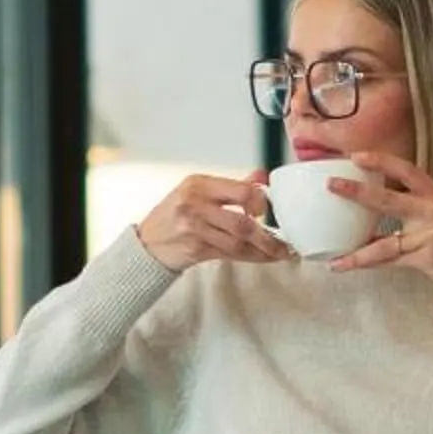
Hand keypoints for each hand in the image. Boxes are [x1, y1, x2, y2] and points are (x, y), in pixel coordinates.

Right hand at [136, 171, 294, 271]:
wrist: (147, 244)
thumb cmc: (174, 215)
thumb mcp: (198, 192)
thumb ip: (231, 185)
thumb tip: (261, 175)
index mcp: (198, 184)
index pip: (239, 190)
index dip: (260, 201)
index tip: (270, 209)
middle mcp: (195, 204)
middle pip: (241, 220)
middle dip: (267, 234)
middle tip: (285, 241)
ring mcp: (194, 228)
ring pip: (239, 241)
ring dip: (264, 250)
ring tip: (281, 253)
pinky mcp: (196, 249)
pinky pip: (231, 254)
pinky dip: (251, 257)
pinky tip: (264, 258)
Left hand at [326, 150, 432, 290]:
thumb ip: (415, 211)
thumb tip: (374, 213)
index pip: (408, 171)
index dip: (381, 161)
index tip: (356, 156)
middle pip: (390, 198)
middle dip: (358, 191)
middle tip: (332, 184)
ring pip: (386, 239)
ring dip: (357, 246)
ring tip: (333, 253)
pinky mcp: (430, 257)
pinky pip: (391, 262)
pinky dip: (366, 265)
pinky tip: (344, 267)